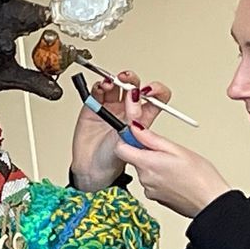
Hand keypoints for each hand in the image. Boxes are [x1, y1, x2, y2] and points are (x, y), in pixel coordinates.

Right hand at [69, 72, 166, 191]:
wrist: (92, 168)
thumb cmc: (113, 160)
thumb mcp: (132, 144)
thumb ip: (134, 126)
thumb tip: (136, 108)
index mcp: (143, 118)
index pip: (157, 98)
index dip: (156, 90)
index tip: (148, 91)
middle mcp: (128, 110)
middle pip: (134, 86)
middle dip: (132, 81)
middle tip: (127, 83)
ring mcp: (111, 106)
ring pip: (116, 85)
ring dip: (115, 80)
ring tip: (111, 84)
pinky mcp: (94, 106)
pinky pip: (98, 90)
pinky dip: (100, 86)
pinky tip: (101, 88)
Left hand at [113, 125, 232, 217]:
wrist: (211, 202)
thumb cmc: (200, 177)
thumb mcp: (177, 149)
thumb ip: (152, 138)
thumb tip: (135, 128)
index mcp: (147, 164)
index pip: (121, 149)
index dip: (128, 140)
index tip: (140, 137)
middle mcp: (144, 179)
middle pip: (136, 160)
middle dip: (148, 154)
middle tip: (169, 154)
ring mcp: (149, 191)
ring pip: (146, 172)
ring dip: (157, 167)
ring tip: (177, 168)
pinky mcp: (156, 199)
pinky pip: (153, 184)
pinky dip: (162, 179)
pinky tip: (177, 179)